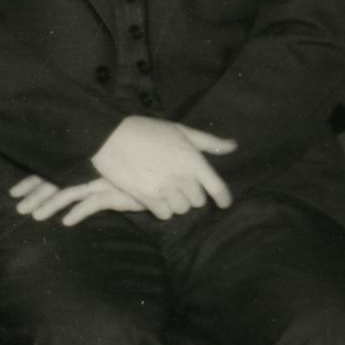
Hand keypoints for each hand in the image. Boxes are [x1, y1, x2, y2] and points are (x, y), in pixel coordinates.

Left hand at [10, 171, 148, 225]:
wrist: (166, 166)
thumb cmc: (135, 166)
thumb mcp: (107, 167)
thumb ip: (90, 172)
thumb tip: (70, 182)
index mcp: (83, 159)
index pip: (50, 169)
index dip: (32, 180)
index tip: (15, 191)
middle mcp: (88, 167)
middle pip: (54, 179)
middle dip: (34, 193)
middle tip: (17, 206)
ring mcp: (101, 178)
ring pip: (68, 191)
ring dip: (50, 204)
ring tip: (34, 216)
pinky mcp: (116, 191)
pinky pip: (92, 203)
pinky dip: (78, 212)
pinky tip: (66, 222)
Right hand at [89, 118, 236, 218]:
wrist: (111, 135)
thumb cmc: (147, 130)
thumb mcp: (179, 130)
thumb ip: (208, 141)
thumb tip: (233, 146)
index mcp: (193, 160)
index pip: (218, 188)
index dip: (223, 198)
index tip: (222, 203)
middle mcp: (182, 177)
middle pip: (198, 201)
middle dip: (191, 195)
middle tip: (180, 186)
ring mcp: (165, 188)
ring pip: (181, 209)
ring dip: (176, 202)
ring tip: (166, 191)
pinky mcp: (147, 197)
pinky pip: (164, 214)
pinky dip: (161, 209)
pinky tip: (154, 197)